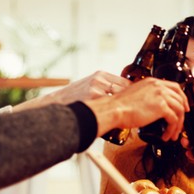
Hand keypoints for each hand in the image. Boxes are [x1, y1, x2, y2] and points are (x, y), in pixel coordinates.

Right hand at [14, 70, 130, 111]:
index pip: (125, 82)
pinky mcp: (93, 99)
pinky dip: (117, 113)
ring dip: (125, 107)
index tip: (137, 99)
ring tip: (129, 114)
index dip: (132, 92)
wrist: (56, 104)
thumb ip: (104, 87)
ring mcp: (96, 89)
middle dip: (130, 100)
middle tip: (136, 109)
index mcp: (100, 75)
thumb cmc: (74, 97)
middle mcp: (99, 80)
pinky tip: (120, 119)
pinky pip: (111, 107)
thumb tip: (123, 94)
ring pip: (119, 98)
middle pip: (125, 89)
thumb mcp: (89, 85)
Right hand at [85, 78, 188, 140]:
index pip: (175, 87)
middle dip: (183, 112)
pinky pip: (173, 119)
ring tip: (172, 134)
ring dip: (178, 124)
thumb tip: (153, 107)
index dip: (182, 97)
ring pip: (179, 110)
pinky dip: (172, 129)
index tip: (183, 106)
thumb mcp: (136, 94)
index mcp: (152, 82)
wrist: (113, 109)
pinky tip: (166, 135)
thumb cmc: (119, 106)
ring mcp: (161, 95)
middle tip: (181, 122)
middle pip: (180, 98)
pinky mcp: (161, 107)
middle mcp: (158, 86)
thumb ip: (146, 96)